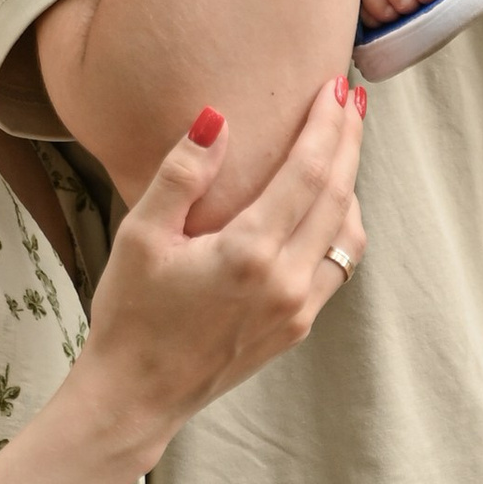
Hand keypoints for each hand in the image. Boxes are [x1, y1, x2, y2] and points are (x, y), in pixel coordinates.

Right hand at [73, 77, 366, 470]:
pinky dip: (341, 226)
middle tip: (352, 98)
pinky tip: (326, 205)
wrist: (136, 395)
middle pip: (339, 196)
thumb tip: (217, 118)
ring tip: (342, 145)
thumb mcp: (141, 235)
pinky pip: (337, 267)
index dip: (326, 125)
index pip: (307, 173)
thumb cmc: (130, 314)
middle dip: (348, 141)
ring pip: (348, 235)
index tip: (335, 88)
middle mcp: (286, 283)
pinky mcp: (296, 328)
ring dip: (351, 184)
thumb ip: (182, 174)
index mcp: (249, 255)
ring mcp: (298, 311)